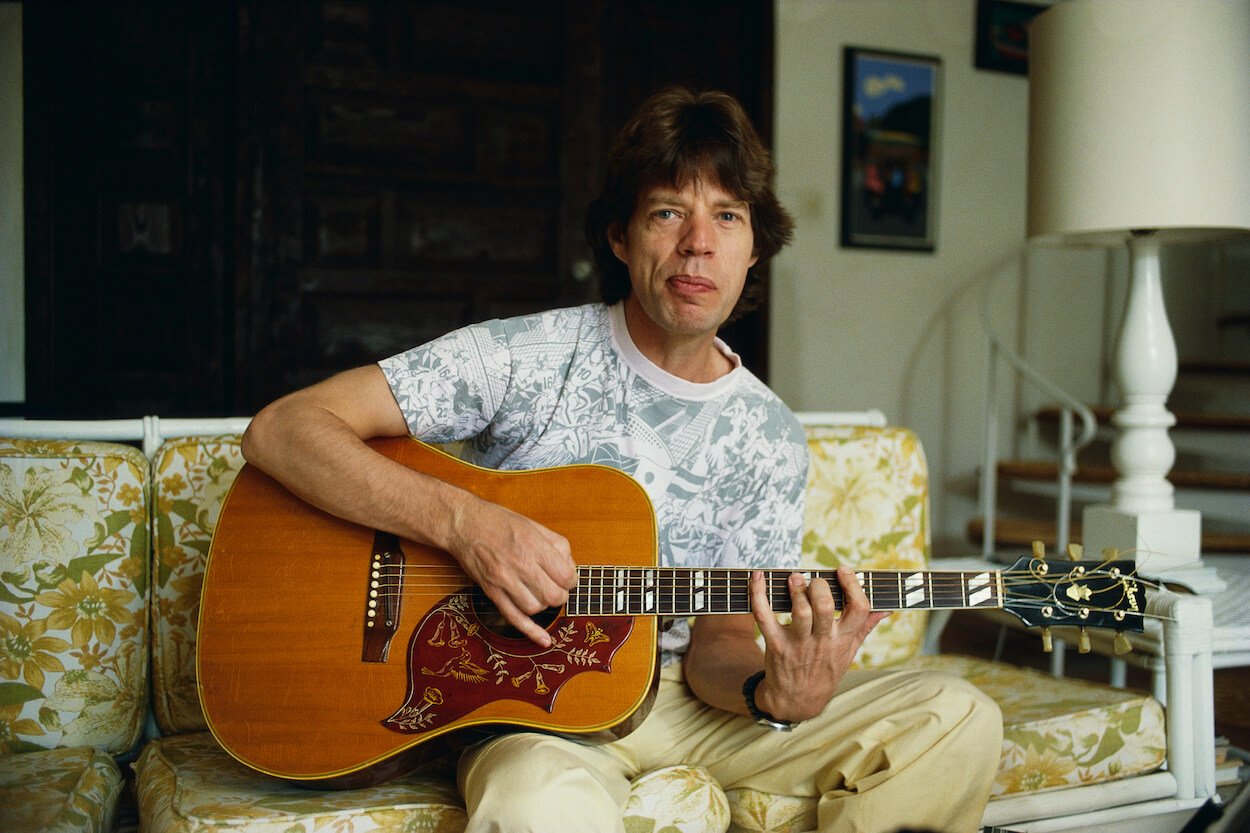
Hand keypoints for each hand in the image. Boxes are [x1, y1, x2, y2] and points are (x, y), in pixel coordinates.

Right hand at [445, 496, 577, 646]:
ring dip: (544, 605)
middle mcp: (520, 565)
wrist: (464, 525)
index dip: (572, 580)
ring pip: (536, 608)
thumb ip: (557, 545)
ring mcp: (504, 581)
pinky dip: (531, 632)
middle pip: (553, 596)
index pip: (565, 576)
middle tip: (556, 587)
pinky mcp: (491, 592)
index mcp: (533, 546)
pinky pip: (513, 618)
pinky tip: (544, 640)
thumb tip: (570, 567)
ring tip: (541, 593)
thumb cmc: (499, 522)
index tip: (567, 577)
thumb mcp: (534, 525)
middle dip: (560, 595)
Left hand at [749, 567, 888, 720]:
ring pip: (800, 613)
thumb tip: (885, 609)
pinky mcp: (776, 645)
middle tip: (813, 580)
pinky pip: (764, 617)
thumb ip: (865, 628)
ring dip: (796, 591)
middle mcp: (823, 641)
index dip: (853, 586)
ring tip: (794, 578)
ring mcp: (799, 644)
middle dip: (819, 586)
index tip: (843, 571)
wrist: (798, 701)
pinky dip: (758, 595)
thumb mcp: (849, 652)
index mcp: (843, 638)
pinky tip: (757, 579)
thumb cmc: (825, 670)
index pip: (859, 609)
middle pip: (826, 607)